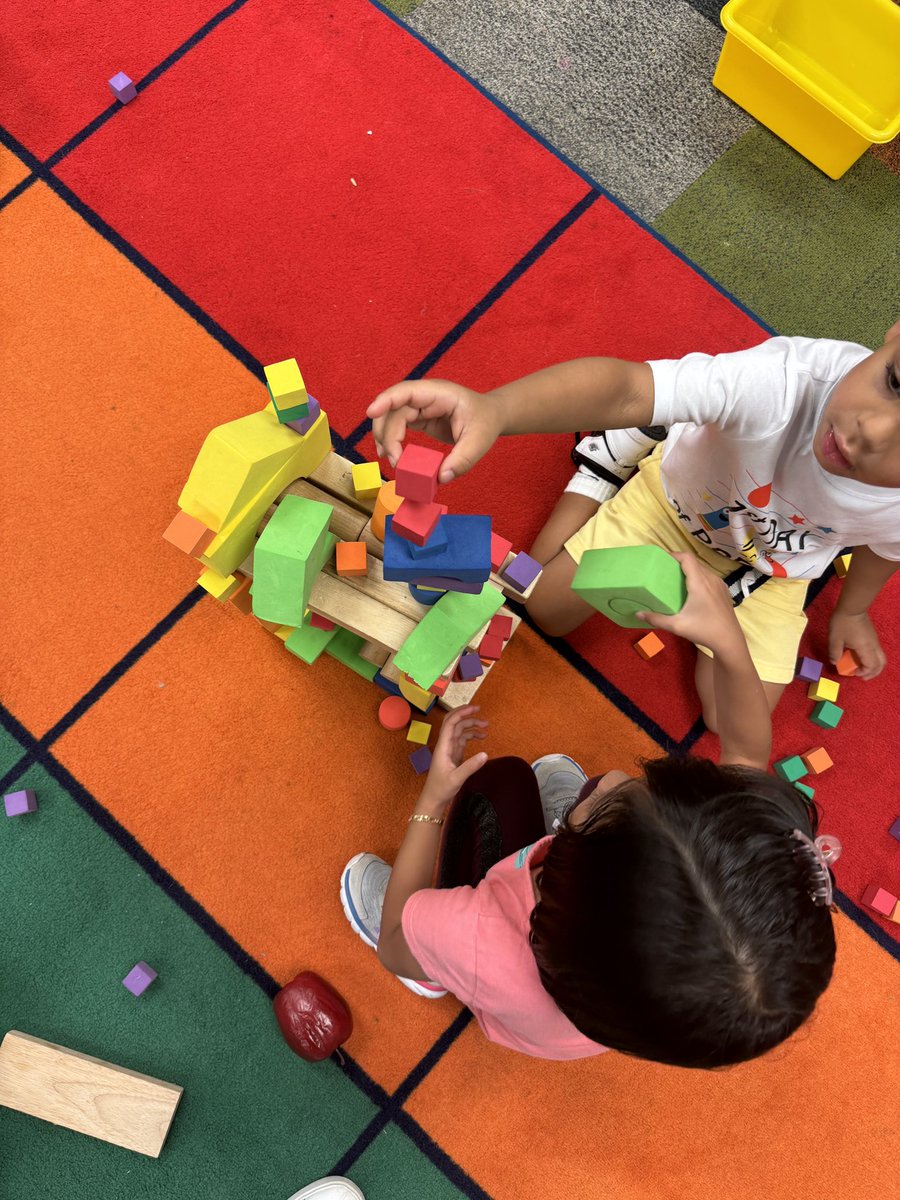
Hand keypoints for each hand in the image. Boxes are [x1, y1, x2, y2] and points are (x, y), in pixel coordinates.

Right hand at [366, 379, 502, 482]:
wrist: (490, 417)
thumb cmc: (485, 422)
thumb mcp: (479, 441)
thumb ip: (462, 460)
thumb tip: (441, 478)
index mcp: (439, 393)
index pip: (406, 391)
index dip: (386, 400)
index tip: (371, 413)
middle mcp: (425, 397)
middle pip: (393, 408)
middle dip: (387, 433)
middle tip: (394, 460)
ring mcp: (420, 406)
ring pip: (391, 417)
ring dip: (385, 438)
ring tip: (391, 460)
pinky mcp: (418, 418)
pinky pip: (397, 425)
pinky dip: (391, 440)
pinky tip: (391, 455)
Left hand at [417, 705, 488, 810]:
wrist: (434, 799)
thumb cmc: (441, 789)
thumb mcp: (457, 778)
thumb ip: (471, 766)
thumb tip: (486, 754)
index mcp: (443, 746)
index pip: (450, 723)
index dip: (462, 713)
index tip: (475, 709)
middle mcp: (445, 744)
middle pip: (454, 722)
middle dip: (466, 714)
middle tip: (480, 711)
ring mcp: (449, 749)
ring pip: (459, 730)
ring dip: (471, 726)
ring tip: (486, 727)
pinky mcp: (453, 755)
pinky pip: (462, 740)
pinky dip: (471, 736)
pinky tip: (481, 738)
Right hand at [636, 552, 739, 654]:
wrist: (729, 640)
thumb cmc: (704, 630)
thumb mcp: (677, 626)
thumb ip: (656, 619)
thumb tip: (638, 614)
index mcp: (700, 583)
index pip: (687, 558)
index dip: (674, 555)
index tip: (662, 560)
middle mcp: (711, 579)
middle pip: (694, 563)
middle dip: (679, 564)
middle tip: (665, 571)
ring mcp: (719, 584)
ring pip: (702, 569)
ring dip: (689, 571)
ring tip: (676, 580)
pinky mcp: (724, 590)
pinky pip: (709, 577)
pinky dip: (699, 578)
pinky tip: (692, 590)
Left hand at [828, 609, 885, 679]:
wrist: (852, 606)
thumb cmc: (842, 622)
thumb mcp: (834, 639)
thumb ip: (834, 652)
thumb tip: (834, 662)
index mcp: (866, 648)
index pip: (871, 666)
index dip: (863, 672)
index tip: (853, 672)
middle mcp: (874, 646)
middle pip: (881, 664)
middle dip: (873, 673)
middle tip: (861, 676)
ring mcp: (875, 640)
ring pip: (880, 658)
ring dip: (873, 666)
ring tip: (861, 668)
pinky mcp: (873, 636)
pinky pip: (877, 651)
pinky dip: (871, 658)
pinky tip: (860, 657)